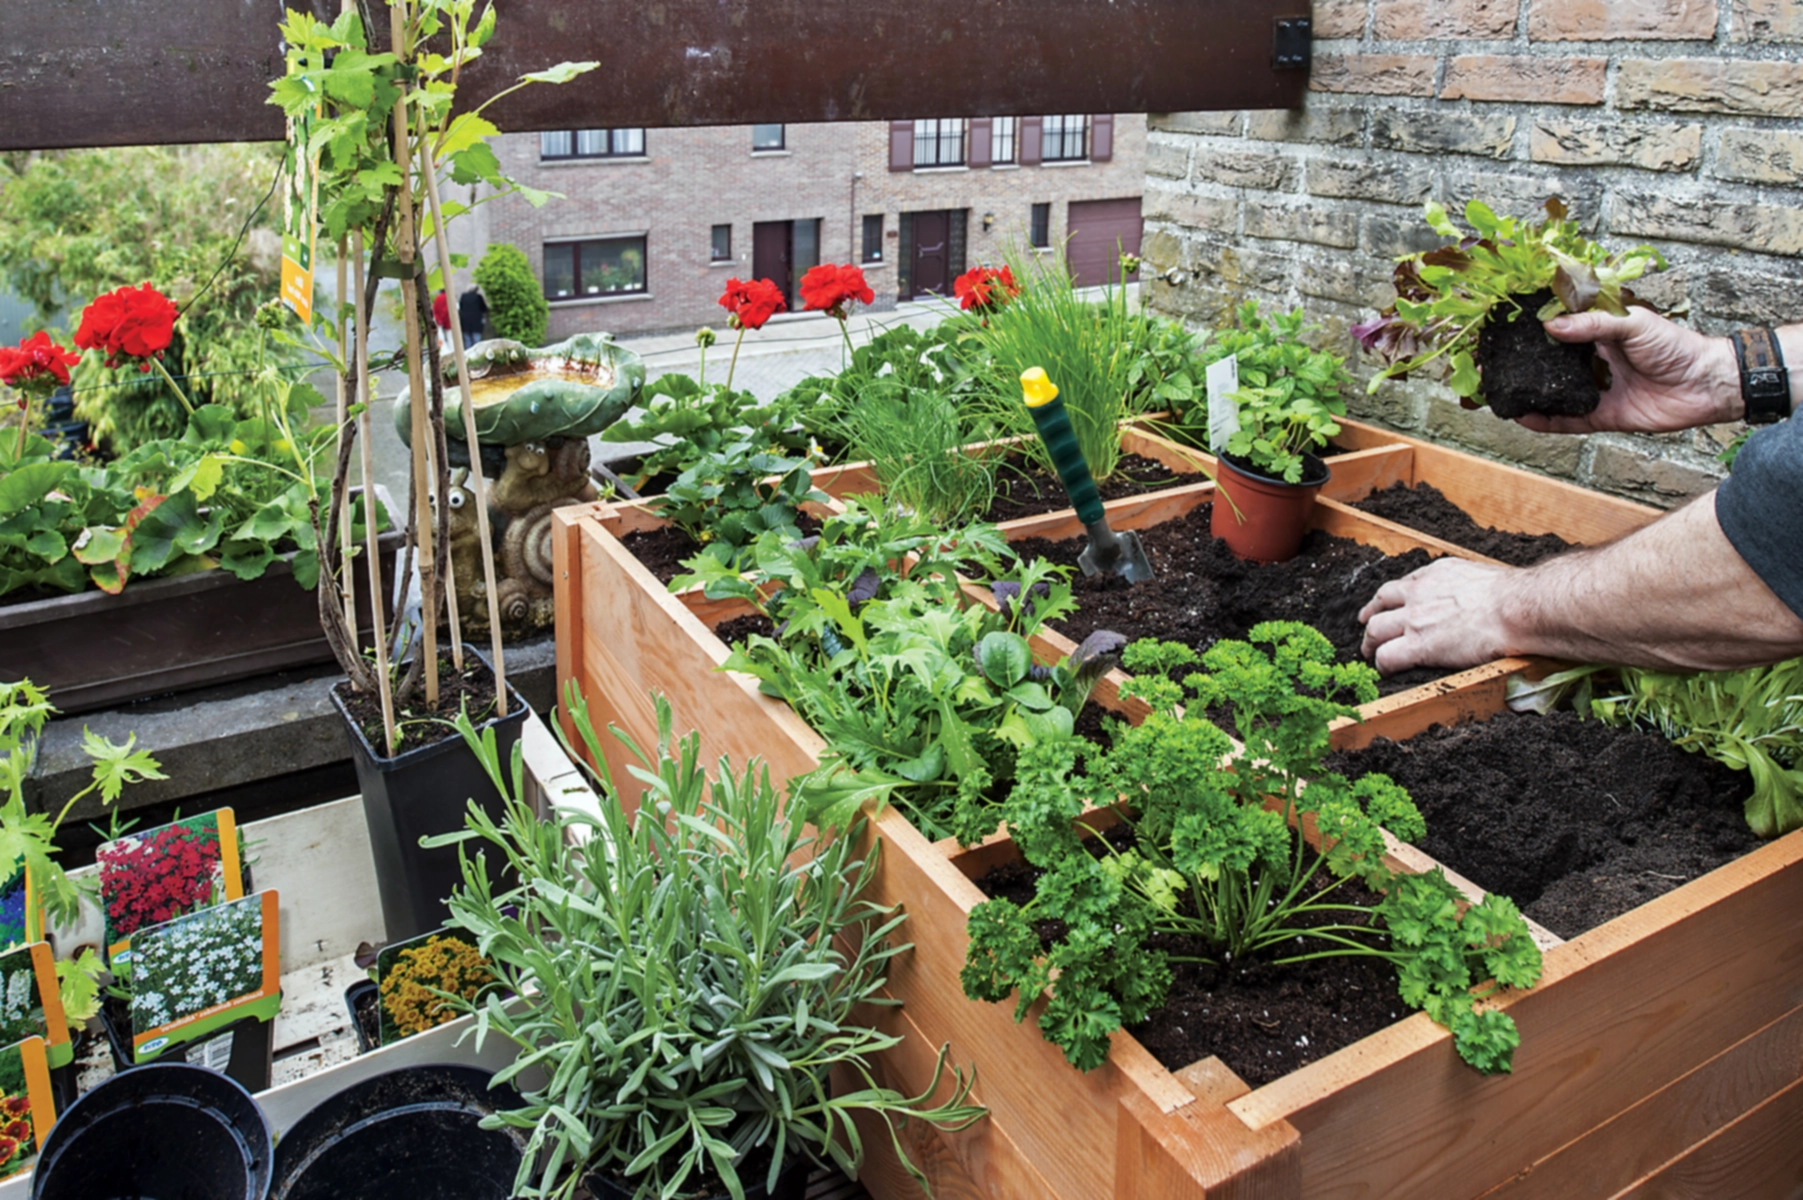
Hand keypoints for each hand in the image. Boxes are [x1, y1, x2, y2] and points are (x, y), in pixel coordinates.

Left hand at [1358, 557, 1517, 673]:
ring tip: (1371, 655)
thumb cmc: (1514, 596)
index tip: (1384, 606)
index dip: (1389, 599)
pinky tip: (1386, 672)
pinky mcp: (1418, 645)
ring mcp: (1415, 619)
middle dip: (1371, 619)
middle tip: (1368, 630)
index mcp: (1437, 573)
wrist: (1517, 608)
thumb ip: (1466, 585)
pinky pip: (1387, 657)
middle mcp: (1419, 593)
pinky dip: (1382, 665)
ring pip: (1375, 631)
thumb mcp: (1482, 576)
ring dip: (1371, 644)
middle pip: (1380, 605)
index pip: (1402, 585)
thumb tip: (1477, 597)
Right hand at [1518, 308, 1739, 434]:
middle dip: (1521, 365)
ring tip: (1499, 392)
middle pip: (1549, 364)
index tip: (1504, 330)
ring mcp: (1595, 390)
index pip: (1558, 330)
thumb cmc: (1677, 346)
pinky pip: (1567, 421)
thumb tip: (1551, 326)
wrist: (1707, 384)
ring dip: (1528, 394)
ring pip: (1553, 394)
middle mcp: (1593, 362)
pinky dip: (1544, 421)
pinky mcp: (1602, 416)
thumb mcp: (1634, 324)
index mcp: (1599, 334)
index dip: (1532, 330)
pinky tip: (1523, 417)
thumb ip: (1593, 324)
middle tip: (1492, 365)